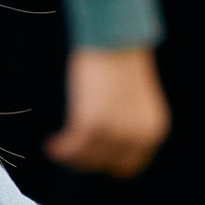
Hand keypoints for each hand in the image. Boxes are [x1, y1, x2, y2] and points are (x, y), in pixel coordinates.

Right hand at [47, 44, 169, 179]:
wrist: (114, 39)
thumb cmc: (121, 62)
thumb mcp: (133, 100)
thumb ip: (126, 123)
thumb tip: (103, 140)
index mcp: (153, 130)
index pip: (129, 166)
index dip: (106, 163)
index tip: (89, 156)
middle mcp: (137, 136)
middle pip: (105, 165)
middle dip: (85, 162)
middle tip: (68, 151)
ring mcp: (115, 131)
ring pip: (87, 159)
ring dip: (70, 156)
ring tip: (57, 148)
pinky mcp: (93, 122)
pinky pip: (73, 147)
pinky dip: (60, 149)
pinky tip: (51, 145)